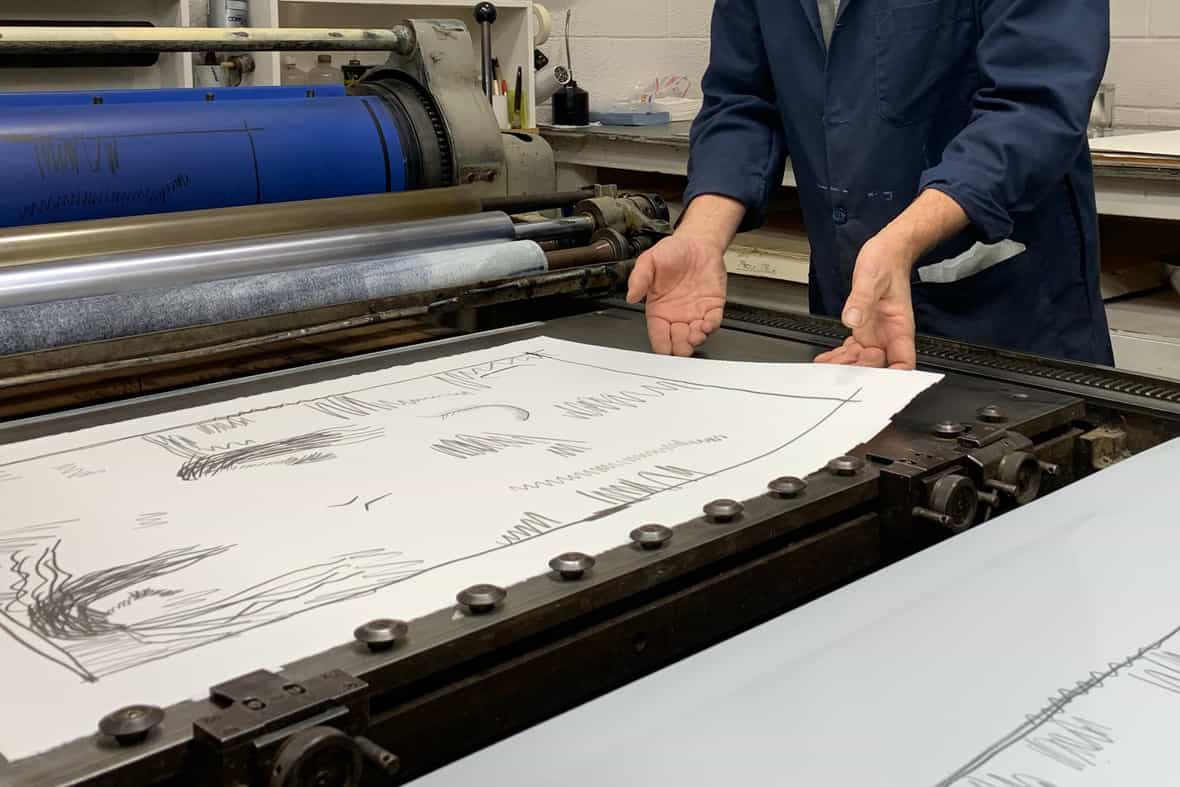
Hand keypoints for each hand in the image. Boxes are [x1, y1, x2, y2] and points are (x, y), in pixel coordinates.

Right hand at [627, 233, 727, 355]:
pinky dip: (711, 327)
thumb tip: (631, 296)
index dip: (661, 345)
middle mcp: (676, 316)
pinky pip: (713, 323)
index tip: (664, 350)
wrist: (696, 242)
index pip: (658, 335)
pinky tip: (706, 324)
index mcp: (658, 310)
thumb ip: (639, 278)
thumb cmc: (672, 252)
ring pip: (695, 336)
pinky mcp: (712, 307)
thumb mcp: (648, 260)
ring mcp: (695, 313)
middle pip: (677, 342)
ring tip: (694, 335)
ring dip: (695, 340)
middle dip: (679, 347)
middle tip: (681, 346)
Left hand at [815, 232, 917, 369]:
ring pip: (861, 360)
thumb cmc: (886, 261)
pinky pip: (852, 349)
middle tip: (836, 374)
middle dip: (858, 372)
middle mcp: (888, 334)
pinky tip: (827, 359)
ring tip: (826, 368)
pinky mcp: (863, 328)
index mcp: (899, 327)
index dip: (892, 378)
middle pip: (877, 366)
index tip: (874, 384)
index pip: (902, 362)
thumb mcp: (870, 277)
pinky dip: (839, 355)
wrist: (887, 251)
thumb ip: (861, 300)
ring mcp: (875, 333)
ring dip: (844, 366)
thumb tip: (852, 319)